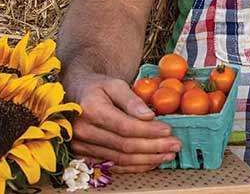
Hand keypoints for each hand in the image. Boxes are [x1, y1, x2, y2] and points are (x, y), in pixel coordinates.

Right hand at [65, 70, 181, 172]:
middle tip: (175, 145)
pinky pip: (112, 165)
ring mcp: (81, 146)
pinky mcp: (83, 156)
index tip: (168, 130)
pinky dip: (133, 166)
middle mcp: (83, 131)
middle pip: (124, 145)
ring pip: (120, 159)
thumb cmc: (97, 86)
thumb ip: (131, 99)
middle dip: (154, 147)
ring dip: (147, 159)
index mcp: (91, 109)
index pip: (125, 126)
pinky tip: (150, 162)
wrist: (74, 93)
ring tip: (168, 155)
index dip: (149, 131)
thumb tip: (149, 116)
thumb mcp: (114, 83)